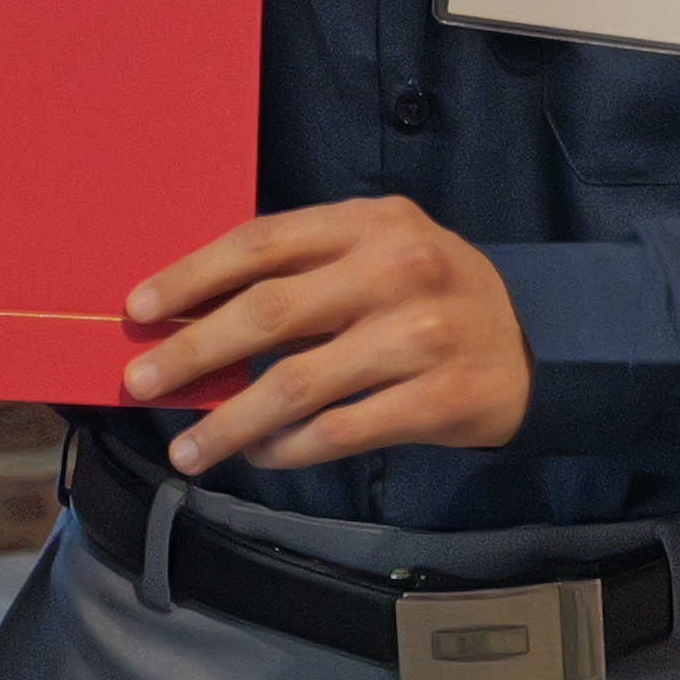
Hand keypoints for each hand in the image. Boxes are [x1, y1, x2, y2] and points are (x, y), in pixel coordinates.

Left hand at [121, 197, 529, 474]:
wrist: (541, 343)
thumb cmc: (433, 294)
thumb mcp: (381, 252)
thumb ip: (307, 271)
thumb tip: (196, 314)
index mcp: (369, 223)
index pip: (262, 242)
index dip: (193, 275)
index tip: (138, 308)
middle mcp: (396, 269)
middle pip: (270, 312)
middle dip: (192, 350)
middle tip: (141, 384)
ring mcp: (422, 335)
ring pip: (299, 383)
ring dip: (232, 421)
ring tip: (188, 449)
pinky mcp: (442, 398)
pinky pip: (342, 431)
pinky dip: (290, 448)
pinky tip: (261, 456)